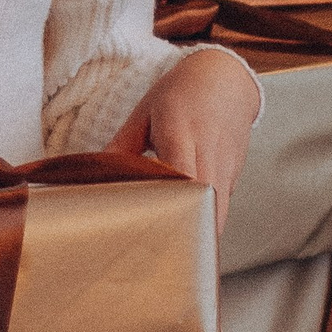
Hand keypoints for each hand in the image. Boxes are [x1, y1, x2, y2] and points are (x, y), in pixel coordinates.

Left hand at [108, 48, 258, 236]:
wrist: (225, 80)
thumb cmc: (182, 94)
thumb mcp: (145, 112)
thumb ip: (123, 145)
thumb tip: (97, 174)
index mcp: (180, 133)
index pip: (179, 177)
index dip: (167, 204)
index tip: (148, 226)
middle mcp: (207, 153)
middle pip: (201, 204)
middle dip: (182, 230)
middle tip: (156, 251)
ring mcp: (225, 167)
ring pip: (216, 214)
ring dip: (196, 233)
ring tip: (171, 249)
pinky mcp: (234, 178)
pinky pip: (220, 208)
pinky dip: (205, 223)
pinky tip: (187, 230)